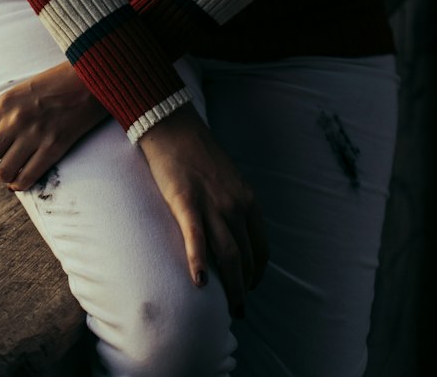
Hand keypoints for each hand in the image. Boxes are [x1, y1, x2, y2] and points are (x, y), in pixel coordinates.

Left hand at [0, 62, 106, 190]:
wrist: (89, 78)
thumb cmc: (53, 85)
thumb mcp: (19, 92)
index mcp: (3, 103)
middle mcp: (15, 119)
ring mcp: (34, 134)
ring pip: (3, 173)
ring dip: (5, 176)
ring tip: (12, 169)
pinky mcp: (54, 147)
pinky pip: (26, 178)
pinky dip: (20, 184)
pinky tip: (22, 178)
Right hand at [138, 104, 267, 317]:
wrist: (175, 127)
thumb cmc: (199, 154)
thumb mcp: (230, 180)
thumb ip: (236, 206)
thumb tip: (236, 235)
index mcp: (248, 201)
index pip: (261, 248)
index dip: (258, 273)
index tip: (251, 287)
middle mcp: (236, 206)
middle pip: (246, 258)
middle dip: (245, 288)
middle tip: (239, 309)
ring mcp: (212, 205)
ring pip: (228, 256)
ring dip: (232, 288)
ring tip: (230, 310)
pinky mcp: (186, 202)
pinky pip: (196, 239)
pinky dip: (199, 263)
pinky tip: (200, 283)